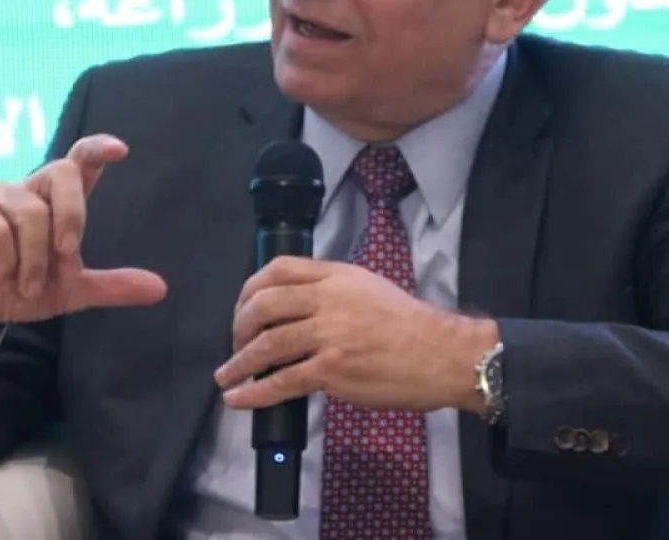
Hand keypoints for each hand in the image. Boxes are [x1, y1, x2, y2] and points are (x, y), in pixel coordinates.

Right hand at [0, 134, 166, 355]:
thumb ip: (112, 286)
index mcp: (58, 201)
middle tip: (67, 256)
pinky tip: (1, 276)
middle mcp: (30, 188)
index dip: (98, 149)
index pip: (80, 160)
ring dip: (33, 259)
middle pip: (62, 171)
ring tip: (25, 286)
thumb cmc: (21, 287)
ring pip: (30, 213)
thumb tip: (161, 289)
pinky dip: (4, 260)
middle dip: (72, 215)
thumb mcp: (71, 291)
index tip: (121, 150)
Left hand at [214, 257, 496, 412]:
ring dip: (239, 363)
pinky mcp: (333, 370)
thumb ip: (332, 290)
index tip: (242, 308)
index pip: (280, 268)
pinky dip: (256, 392)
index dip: (249, 288)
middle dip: (239, 327)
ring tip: (226, 376)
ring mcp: (329, 335)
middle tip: (235, 345)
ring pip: (268, 345)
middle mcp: (328, 300)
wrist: (442, 354)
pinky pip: (283, 382)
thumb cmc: (409, 324)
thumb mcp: (369, 288)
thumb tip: (296, 305)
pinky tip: (241, 400)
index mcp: (336, 277)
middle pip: (264, 304)